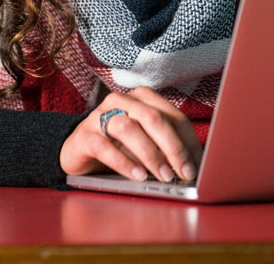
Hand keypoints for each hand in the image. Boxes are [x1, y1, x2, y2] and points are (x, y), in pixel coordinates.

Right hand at [59, 87, 201, 182]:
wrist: (78, 154)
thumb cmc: (119, 148)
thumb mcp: (146, 144)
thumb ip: (166, 148)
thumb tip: (193, 167)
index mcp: (141, 98)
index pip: (172, 115)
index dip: (187, 141)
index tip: (195, 165)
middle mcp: (120, 101)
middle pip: (153, 118)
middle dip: (172, 147)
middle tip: (183, 172)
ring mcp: (99, 116)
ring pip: (129, 128)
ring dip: (150, 154)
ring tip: (164, 176)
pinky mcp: (84, 135)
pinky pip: (105, 147)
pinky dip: (124, 163)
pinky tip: (138, 176)